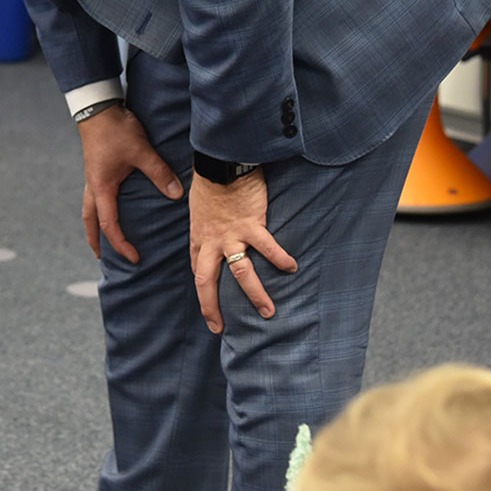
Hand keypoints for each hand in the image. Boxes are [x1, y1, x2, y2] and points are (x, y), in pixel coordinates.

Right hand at [78, 106, 182, 263]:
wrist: (97, 107)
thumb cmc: (116, 129)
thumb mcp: (141, 152)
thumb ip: (159, 173)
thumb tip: (176, 194)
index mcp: (102, 187)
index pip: (110, 225)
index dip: (122, 243)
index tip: (135, 257)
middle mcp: (93, 185)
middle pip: (90, 220)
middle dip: (96, 240)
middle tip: (101, 256)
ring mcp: (93, 176)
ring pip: (89, 208)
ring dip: (94, 224)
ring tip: (101, 234)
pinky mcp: (96, 167)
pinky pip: (94, 195)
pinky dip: (99, 207)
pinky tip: (109, 204)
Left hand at [188, 169, 293, 333]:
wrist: (220, 163)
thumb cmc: (210, 181)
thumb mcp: (199, 206)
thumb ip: (208, 222)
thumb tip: (215, 227)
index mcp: (199, 238)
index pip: (198, 270)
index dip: (204, 289)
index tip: (209, 304)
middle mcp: (211, 242)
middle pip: (207, 282)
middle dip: (211, 307)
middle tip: (218, 327)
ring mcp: (231, 236)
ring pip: (241, 274)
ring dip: (255, 295)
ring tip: (269, 312)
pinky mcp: (251, 226)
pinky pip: (268, 248)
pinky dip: (281, 259)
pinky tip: (292, 268)